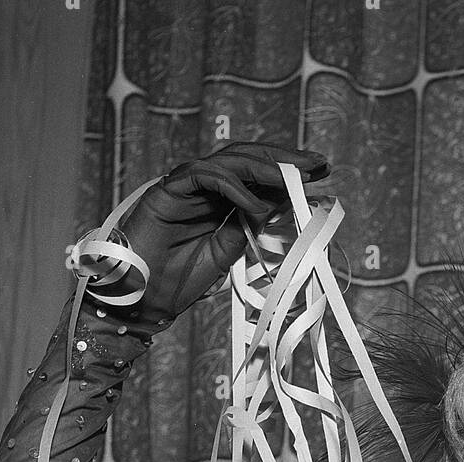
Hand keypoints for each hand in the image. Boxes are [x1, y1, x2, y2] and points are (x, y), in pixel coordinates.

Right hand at [115, 142, 330, 323]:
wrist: (141, 298)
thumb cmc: (177, 280)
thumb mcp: (225, 254)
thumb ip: (246, 228)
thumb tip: (278, 207)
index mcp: (219, 201)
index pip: (257, 176)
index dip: (288, 172)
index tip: (322, 175)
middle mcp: (203, 188)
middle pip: (247, 159)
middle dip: (284, 160)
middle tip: (319, 164)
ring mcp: (185, 186)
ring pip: (229, 161)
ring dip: (265, 168)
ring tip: (295, 180)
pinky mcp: (167, 191)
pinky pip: (204, 176)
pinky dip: (234, 188)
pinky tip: (256, 206)